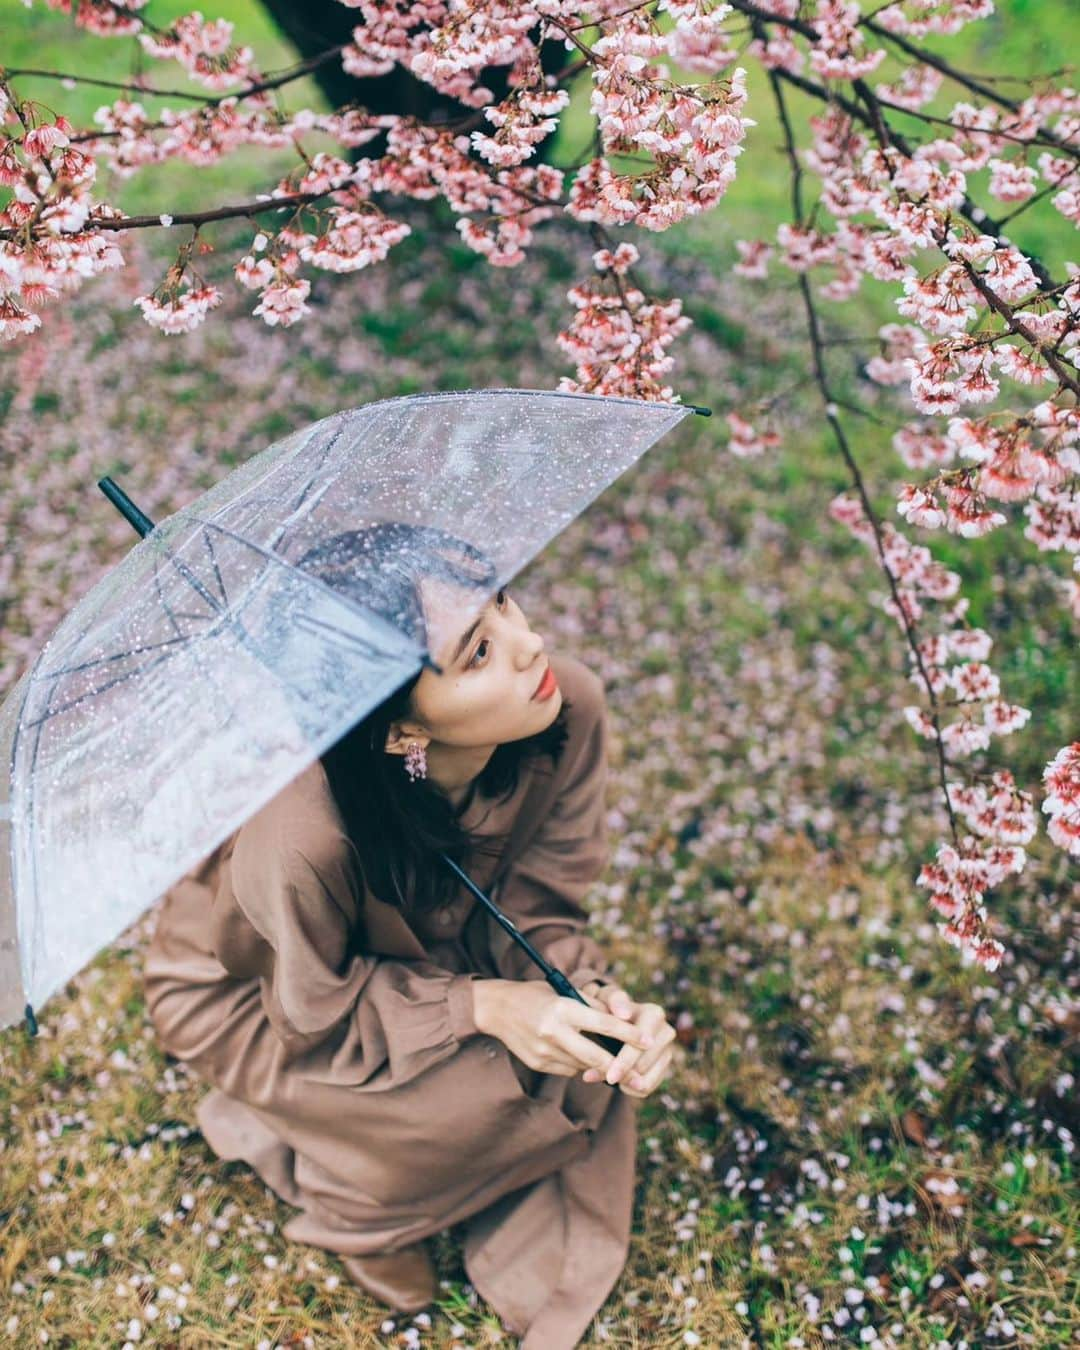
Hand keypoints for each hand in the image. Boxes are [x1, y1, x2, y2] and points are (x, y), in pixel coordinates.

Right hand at [472, 978, 652, 1078]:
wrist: (497, 1009)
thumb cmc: (536, 996)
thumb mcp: (563, 992)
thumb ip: (591, 1007)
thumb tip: (622, 1022)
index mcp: (562, 1009)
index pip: (603, 1024)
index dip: (629, 1033)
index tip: (648, 1040)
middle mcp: (553, 1032)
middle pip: (595, 1055)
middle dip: (619, 1067)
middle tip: (638, 1075)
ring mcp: (544, 1051)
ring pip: (582, 1066)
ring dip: (598, 1065)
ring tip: (610, 1062)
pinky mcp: (538, 1064)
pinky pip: (568, 1070)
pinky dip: (578, 1065)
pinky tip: (579, 1056)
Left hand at [577, 982, 676, 1098]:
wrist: (614, 1020)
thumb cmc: (609, 1009)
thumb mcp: (607, 1000)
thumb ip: (614, 1002)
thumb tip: (623, 1014)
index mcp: (654, 1014)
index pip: (641, 1045)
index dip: (625, 1062)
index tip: (610, 1076)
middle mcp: (666, 1032)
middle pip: (645, 1065)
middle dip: (624, 1075)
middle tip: (602, 1081)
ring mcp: (667, 1051)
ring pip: (648, 1080)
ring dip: (627, 1084)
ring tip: (607, 1082)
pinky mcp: (663, 1067)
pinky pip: (649, 1087)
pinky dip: (632, 1090)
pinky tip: (618, 1083)